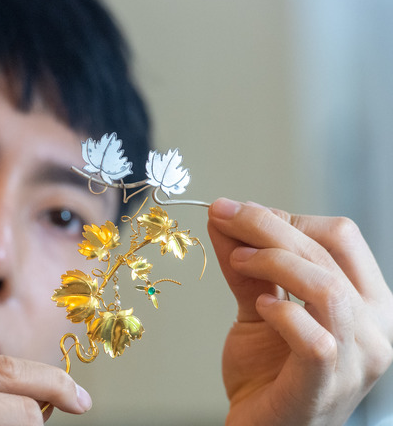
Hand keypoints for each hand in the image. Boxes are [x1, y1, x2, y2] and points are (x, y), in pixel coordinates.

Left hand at [207, 198, 392, 425]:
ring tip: (237, 261)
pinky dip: (284, 313)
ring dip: (273, 261)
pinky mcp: (325, 386)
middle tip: (223, 216)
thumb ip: (246, 265)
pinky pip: (315, 339)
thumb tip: (223, 215)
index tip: (240, 213)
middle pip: (326, 252)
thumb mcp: (257, 307)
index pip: (340, 236)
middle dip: (266, 226)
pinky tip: (260, 308)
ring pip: (326, 287)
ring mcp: (356, 361)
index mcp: (366, 301)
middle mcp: (375, 328)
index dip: (288, 217)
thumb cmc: (267, 373)